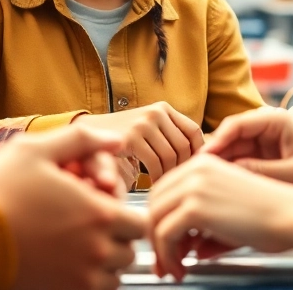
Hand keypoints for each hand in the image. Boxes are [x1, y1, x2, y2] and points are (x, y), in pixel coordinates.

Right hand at [0, 126, 146, 289]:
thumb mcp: (36, 149)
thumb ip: (83, 140)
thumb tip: (116, 139)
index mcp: (98, 214)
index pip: (140, 222)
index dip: (125, 212)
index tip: (104, 207)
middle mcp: (97, 251)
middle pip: (129, 251)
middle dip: (115, 237)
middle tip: (88, 225)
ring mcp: (80, 279)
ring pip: (112, 276)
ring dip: (102, 262)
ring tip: (74, 244)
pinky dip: (85, 280)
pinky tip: (62, 262)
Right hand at [75, 101, 202, 181]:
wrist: (88, 136)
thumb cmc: (124, 140)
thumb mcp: (150, 131)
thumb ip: (171, 137)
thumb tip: (204, 156)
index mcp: (163, 108)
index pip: (194, 132)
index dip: (198, 153)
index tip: (192, 170)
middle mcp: (155, 112)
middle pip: (184, 147)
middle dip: (182, 169)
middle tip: (176, 183)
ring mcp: (143, 124)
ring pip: (171, 157)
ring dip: (169, 175)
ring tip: (164, 185)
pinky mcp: (131, 138)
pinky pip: (155, 164)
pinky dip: (156, 178)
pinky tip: (152, 185)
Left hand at [147, 154, 292, 281]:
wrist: (292, 215)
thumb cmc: (273, 214)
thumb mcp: (230, 211)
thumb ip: (203, 226)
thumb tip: (187, 249)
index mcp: (203, 164)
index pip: (165, 192)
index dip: (161, 222)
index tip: (167, 247)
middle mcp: (195, 169)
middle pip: (155, 205)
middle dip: (156, 238)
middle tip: (166, 263)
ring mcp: (193, 186)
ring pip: (155, 220)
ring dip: (161, 251)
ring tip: (174, 269)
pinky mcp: (195, 207)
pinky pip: (164, 235)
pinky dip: (167, 256)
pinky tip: (181, 270)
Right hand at [202, 108, 292, 190]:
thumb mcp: (290, 174)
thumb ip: (255, 172)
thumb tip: (222, 175)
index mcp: (277, 120)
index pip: (235, 125)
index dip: (215, 143)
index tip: (201, 161)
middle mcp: (268, 126)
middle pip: (231, 138)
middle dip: (214, 157)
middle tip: (195, 176)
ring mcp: (266, 142)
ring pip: (233, 152)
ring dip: (221, 167)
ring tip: (203, 185)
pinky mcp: (267, 157)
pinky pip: (242, 162)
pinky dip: (232, 174)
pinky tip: (220, 189)